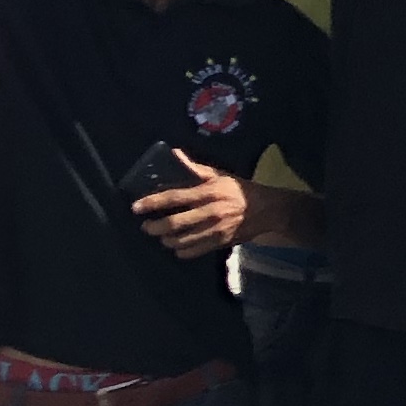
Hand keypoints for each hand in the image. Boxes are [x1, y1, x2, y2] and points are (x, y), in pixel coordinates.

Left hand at [133, 164, 249, 259]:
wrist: (268, 210)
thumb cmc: (241, 190)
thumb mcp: (220, 175)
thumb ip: (196, 168)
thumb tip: (175, 154)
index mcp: (208, 192)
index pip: (174, 197)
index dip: (152, 202)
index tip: (136, 207)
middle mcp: (210, 212)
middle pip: (174, 223)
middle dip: (154, 227)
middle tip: (146, 227)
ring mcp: (215, 229)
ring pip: (182, 240)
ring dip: (166, 240)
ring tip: (162, 237)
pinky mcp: (220, 242)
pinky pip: (194, 251)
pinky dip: (182, 251)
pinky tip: (178, 247)